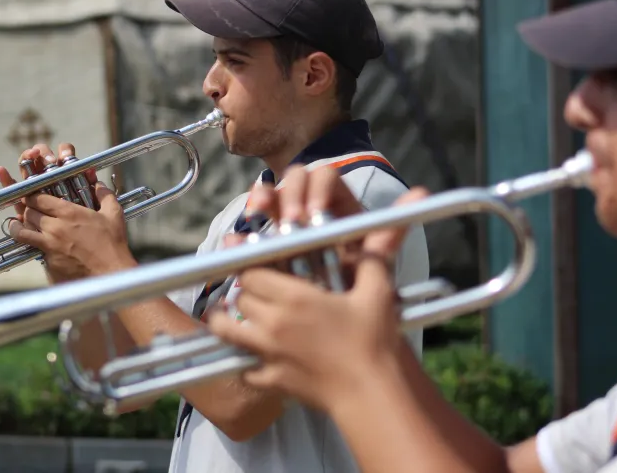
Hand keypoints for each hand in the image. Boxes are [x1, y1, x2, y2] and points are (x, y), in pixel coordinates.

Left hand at [0, 142, 123, 282]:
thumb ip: (105, 195)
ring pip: (23, 231)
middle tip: (29, 209)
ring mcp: (49, 244)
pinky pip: (32, 248)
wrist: (109, 273)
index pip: (39, 199)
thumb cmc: (112, 245)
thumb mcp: (114, 215)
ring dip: (19, 226)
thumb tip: (100, 185)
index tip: (32, 196)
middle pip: (28, 213)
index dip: (32, 196)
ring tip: (18, 225)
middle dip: (27, 209)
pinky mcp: (48, 260)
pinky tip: (29, 242)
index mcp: (69, 212)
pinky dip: (29, 243)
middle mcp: (55, 227)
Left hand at [207, 165, 428, 411]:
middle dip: (248, 290)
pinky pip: (244, 365)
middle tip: (260, 289)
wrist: (372, 394)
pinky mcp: (270, 380)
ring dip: (227, 320)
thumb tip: (389, 222)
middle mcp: (273, 323)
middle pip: (240, 296)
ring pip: (227, 330)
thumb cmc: (375, 342)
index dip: (254, 266)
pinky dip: (244, 358)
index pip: (250, 271)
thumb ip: (374, 255)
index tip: (261, 265)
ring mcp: (268, 353)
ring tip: (230, 315)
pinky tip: (253, 353)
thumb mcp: (377, 291)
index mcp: (293, 297)